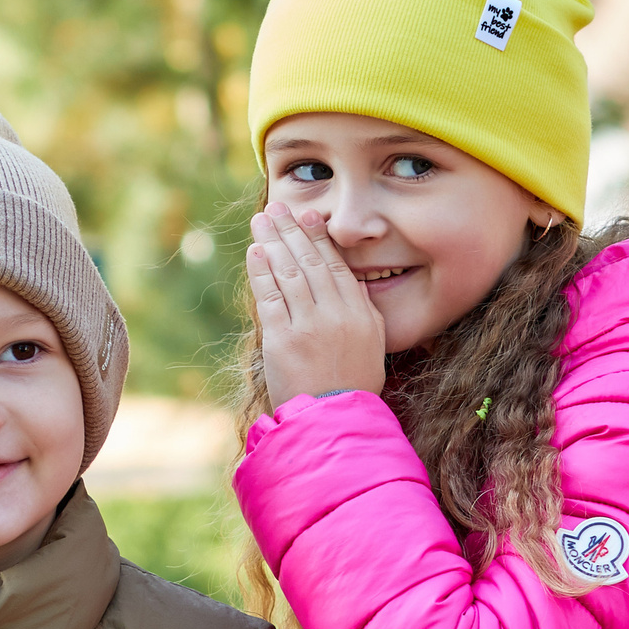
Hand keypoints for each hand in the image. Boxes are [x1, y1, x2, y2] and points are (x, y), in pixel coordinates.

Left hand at [245, 208, 385, 410]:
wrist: (334, 419)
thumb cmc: (354, 385)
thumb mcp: (373, 345)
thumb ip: (364, 310)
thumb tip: (352, 280)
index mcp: (359, 313)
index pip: (336, 265)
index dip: (319, 238)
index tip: (308, 217)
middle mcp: (335, 314)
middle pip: (310, 262)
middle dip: (291, 232)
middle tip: (277, 209)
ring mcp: (308, 325)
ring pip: (289, 273)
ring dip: (272, 243)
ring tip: (261, 221)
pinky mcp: (283, 340)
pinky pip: (270, 298)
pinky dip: (261, 272)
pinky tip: (254, 252)